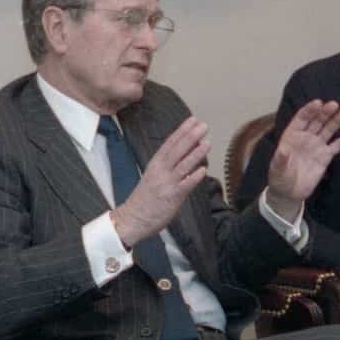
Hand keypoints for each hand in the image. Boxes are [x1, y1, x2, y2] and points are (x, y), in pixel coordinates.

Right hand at [111, 118, 210, 246]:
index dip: (182, 131)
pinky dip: (194, 177)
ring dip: (195, 154)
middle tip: (203, 126)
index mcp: (155, 164)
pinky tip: (203, 170)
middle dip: (190, 137)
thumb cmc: (145, 198)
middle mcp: (160, 171)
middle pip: (176, 150)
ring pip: (182, 166)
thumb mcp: (154, 176)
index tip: (192, 120)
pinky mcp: (171, 197)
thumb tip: (189, 155)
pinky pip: (185, 185)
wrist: (132, 218)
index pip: (170, 144)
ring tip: (207, 143)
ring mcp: (166, 183)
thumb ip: (169, 166)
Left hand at [261, 101, 339, 219]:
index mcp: (292, 135)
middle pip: (317, 121)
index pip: (302, 118)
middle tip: (334, 104)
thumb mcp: (277, 168)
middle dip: (325, 113)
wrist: (289, 192)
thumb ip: (281, 159)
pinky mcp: (326, 156)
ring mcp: (317, 145)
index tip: (318, 103)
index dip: (309, 110)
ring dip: (336, 121)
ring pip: (328, 130)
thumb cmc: (279, 177)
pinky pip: (337, 146)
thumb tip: (283, 150)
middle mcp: (306, 137)